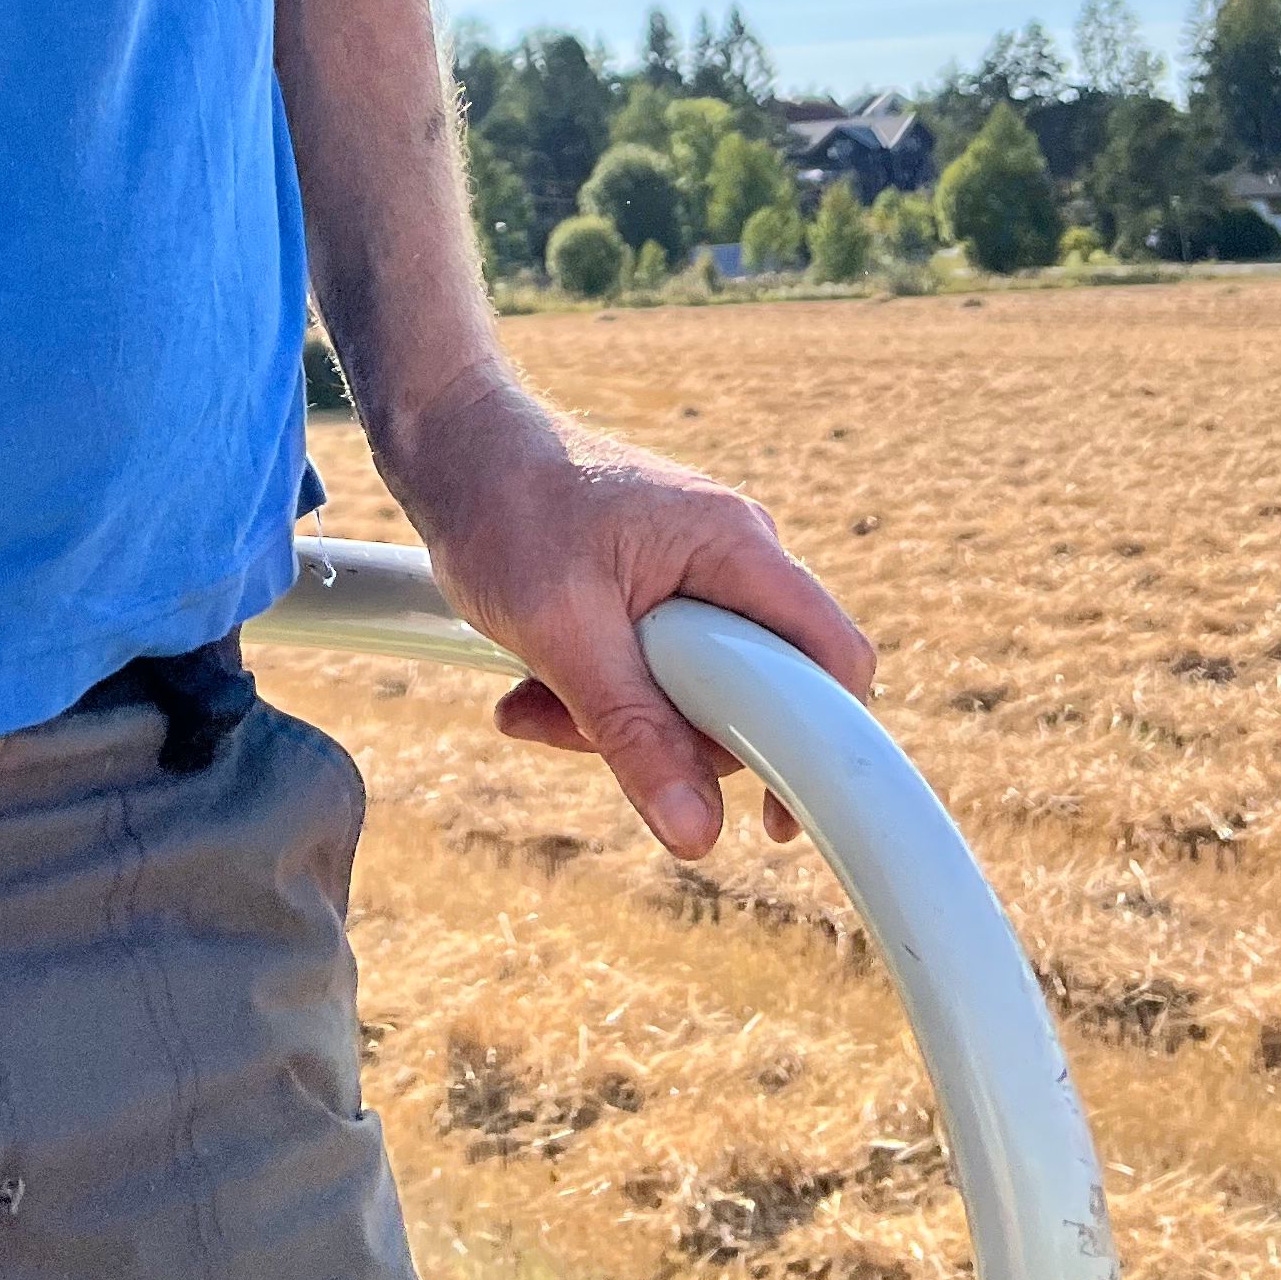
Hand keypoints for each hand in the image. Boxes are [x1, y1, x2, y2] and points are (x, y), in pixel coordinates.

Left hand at [378, 368, 875, 860]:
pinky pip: (655, 669)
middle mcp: (732, 553)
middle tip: (581, 733)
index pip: (831, 656)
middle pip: (755, 691)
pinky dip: (600, 693)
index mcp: (734, 544)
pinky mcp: (656, 584)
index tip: (779, 824)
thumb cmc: (503, 509)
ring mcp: (694, 568)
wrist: (448, 442)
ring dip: (618, 720)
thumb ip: (634, 733)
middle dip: (672, 736)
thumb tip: (700, 837)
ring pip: (694, 689)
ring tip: (531, 705)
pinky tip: (531, 693)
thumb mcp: (563, 634)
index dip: (826, 748)